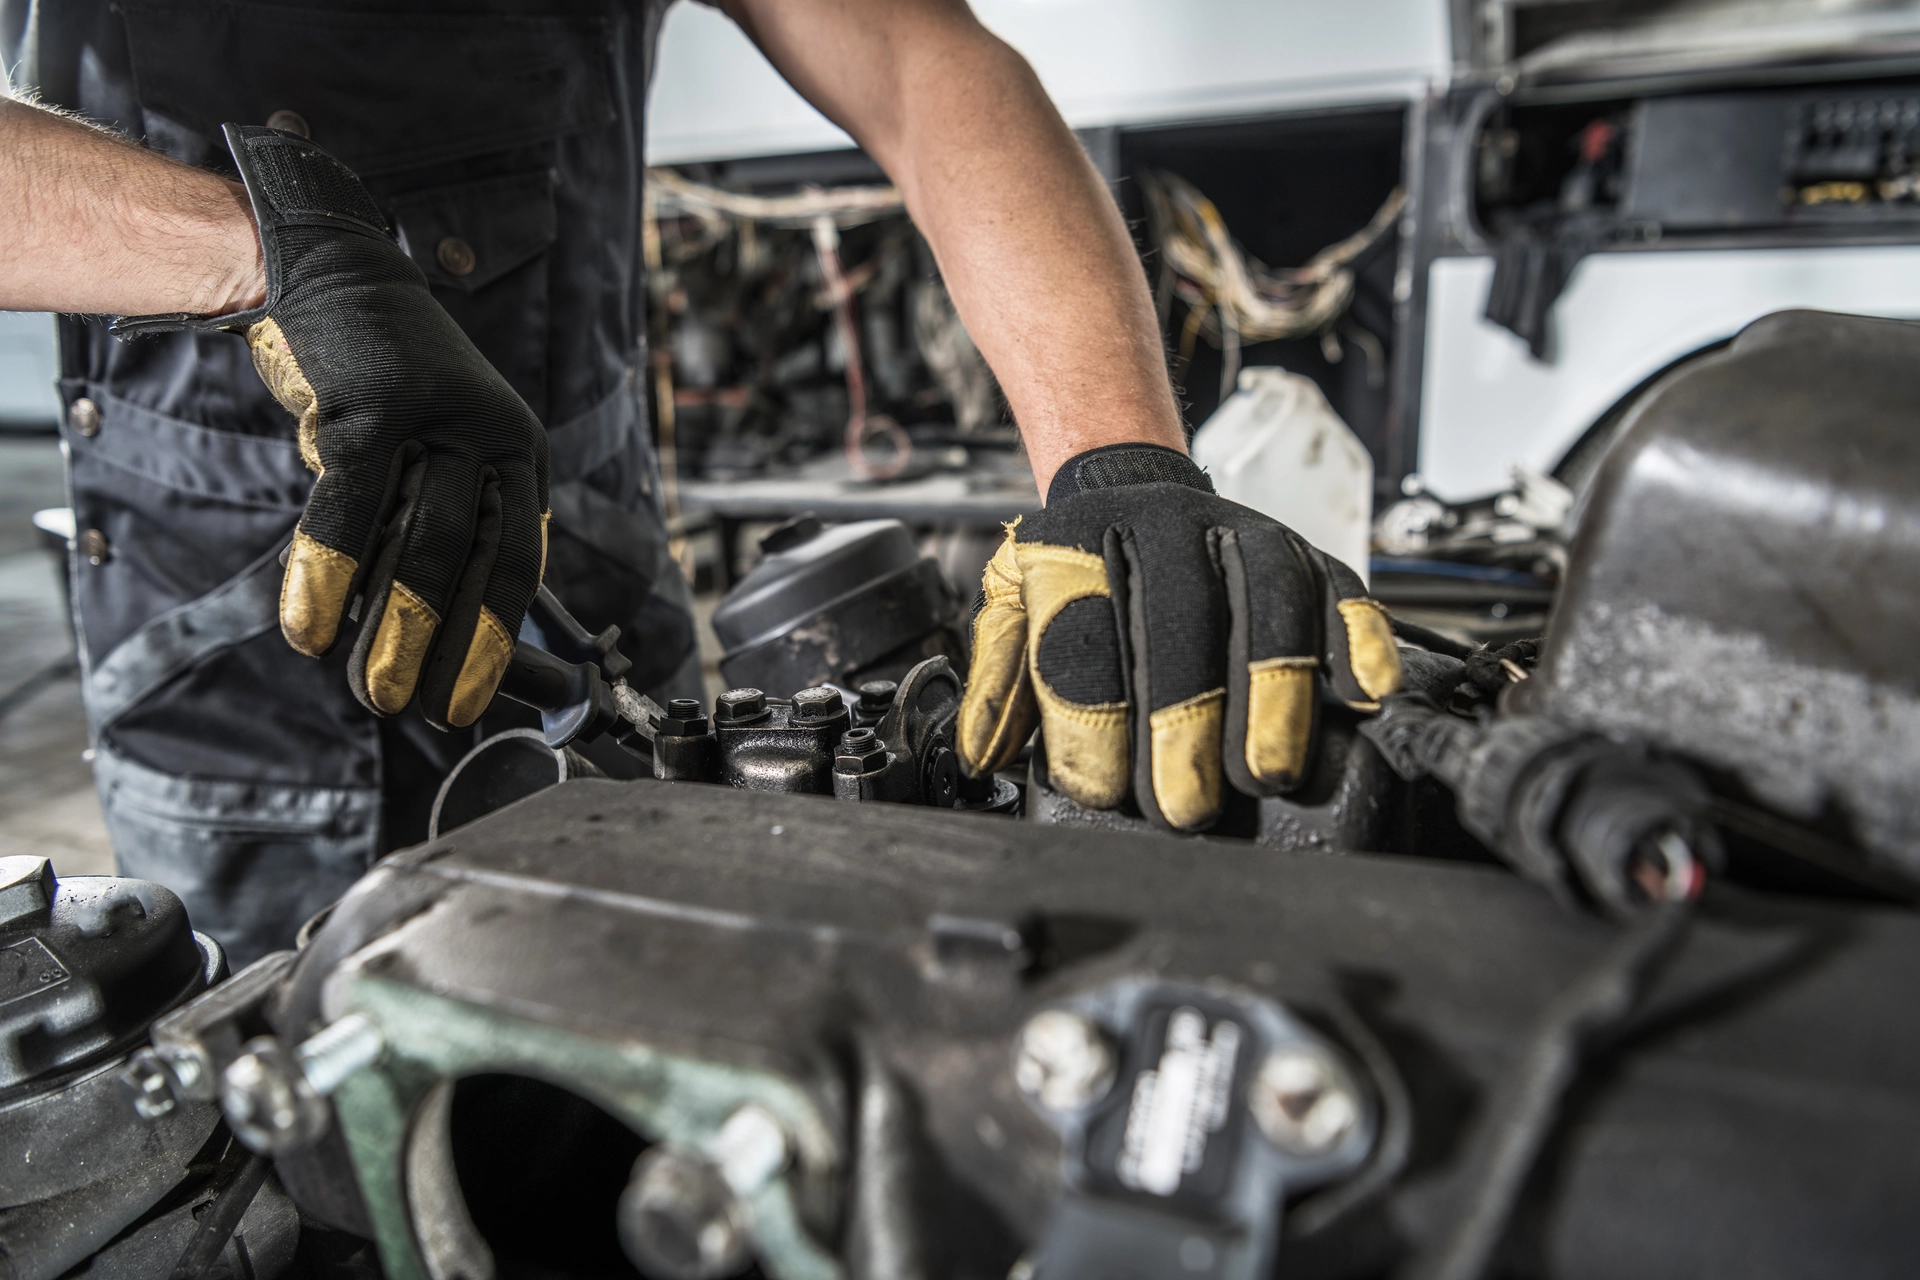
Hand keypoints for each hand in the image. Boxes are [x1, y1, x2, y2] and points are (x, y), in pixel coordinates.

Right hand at [117, 126, 548, 728]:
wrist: (337, 272)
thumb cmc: (386, 388)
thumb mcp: (437, 453)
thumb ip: (445, 533)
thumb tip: (446, 640)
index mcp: (520, 456)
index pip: (521, 564)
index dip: (498, 640)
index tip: (471, 701)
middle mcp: (493, 437)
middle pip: (478, 564)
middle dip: (452, 648)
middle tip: (426, 715)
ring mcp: (436, 419)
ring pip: (422, 544)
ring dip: (396, 629)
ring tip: (372, 693)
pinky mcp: (372, 406)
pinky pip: (351, 507)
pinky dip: (330, 574)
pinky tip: (309, 628)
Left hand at [956, 444, 1402, 829]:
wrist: (1127, 487)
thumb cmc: (1076, 570)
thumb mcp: (1015, 606)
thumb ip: (1002, 679)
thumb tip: (983, 755)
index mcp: (1080, 541)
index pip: (1084, 628)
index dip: (1092, 715)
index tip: (1100, 786)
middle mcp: (1166, 527)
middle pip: (1178, 619)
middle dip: (1182, 719)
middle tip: (1183, 803)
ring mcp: (1245, 534)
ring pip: (1268, 604)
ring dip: (1271, 692)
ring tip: (1266, 770)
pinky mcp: (1308, 553)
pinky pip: (1342, 592)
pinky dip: (1358, 642)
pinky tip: (1363, 695)